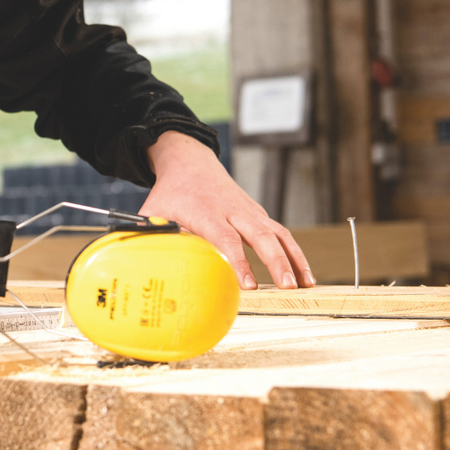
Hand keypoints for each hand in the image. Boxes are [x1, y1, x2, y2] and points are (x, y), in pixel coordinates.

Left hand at [142, 131, 313, 289]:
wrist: (189, 162)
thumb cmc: (171, 192)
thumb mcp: (154, 210)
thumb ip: (151, 233)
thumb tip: (143, 261)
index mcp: (208, 214)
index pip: (227, 240)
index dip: (240, 263)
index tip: (250, 285)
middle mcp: (234, 211)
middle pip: (261, 237)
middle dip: (277, 262)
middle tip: (289, 287)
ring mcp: (250, 211)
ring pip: (279, 233)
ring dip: (295, 258)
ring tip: (306, 284)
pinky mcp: (257, 213)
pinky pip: (281, 233)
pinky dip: (293, 251)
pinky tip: (301, 272)